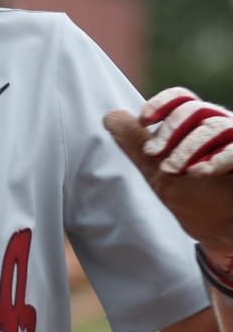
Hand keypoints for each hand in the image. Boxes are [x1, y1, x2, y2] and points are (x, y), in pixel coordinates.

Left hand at [104, 86, 232, 258]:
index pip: (181, 99)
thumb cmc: (195, 199)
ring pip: (215, 126)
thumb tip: (110, 116)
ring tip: (170, 170)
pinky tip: (197, 172)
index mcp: (197, 126)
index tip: (143, 119)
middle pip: (195, 109)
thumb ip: (137, 144)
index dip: (162, 103)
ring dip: (187, 146)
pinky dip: (216, 159)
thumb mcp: (158, 171)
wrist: (224, 233)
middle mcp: (221, 128)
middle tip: (151, 153)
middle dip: (169, 129)